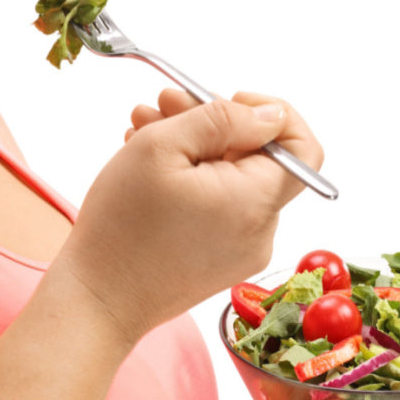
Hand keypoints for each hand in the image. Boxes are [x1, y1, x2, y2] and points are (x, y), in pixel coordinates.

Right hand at [61, 88, 321, 342]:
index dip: (269, 112)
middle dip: (210, 124)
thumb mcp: (162, 147)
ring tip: (140, 134)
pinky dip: (190, 182)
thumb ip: (221, 119)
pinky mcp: (219, 262)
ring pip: (231, 180)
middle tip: (161, 106)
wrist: (97, 299)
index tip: (225, 100)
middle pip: (256, 158)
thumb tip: (270, 115)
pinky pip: (218, 208)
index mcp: (255, 200)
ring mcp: (241, 250)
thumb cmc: (122, 225)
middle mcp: (261, 229)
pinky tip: (147, 172)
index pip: (302, 145)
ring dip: (191, 149)